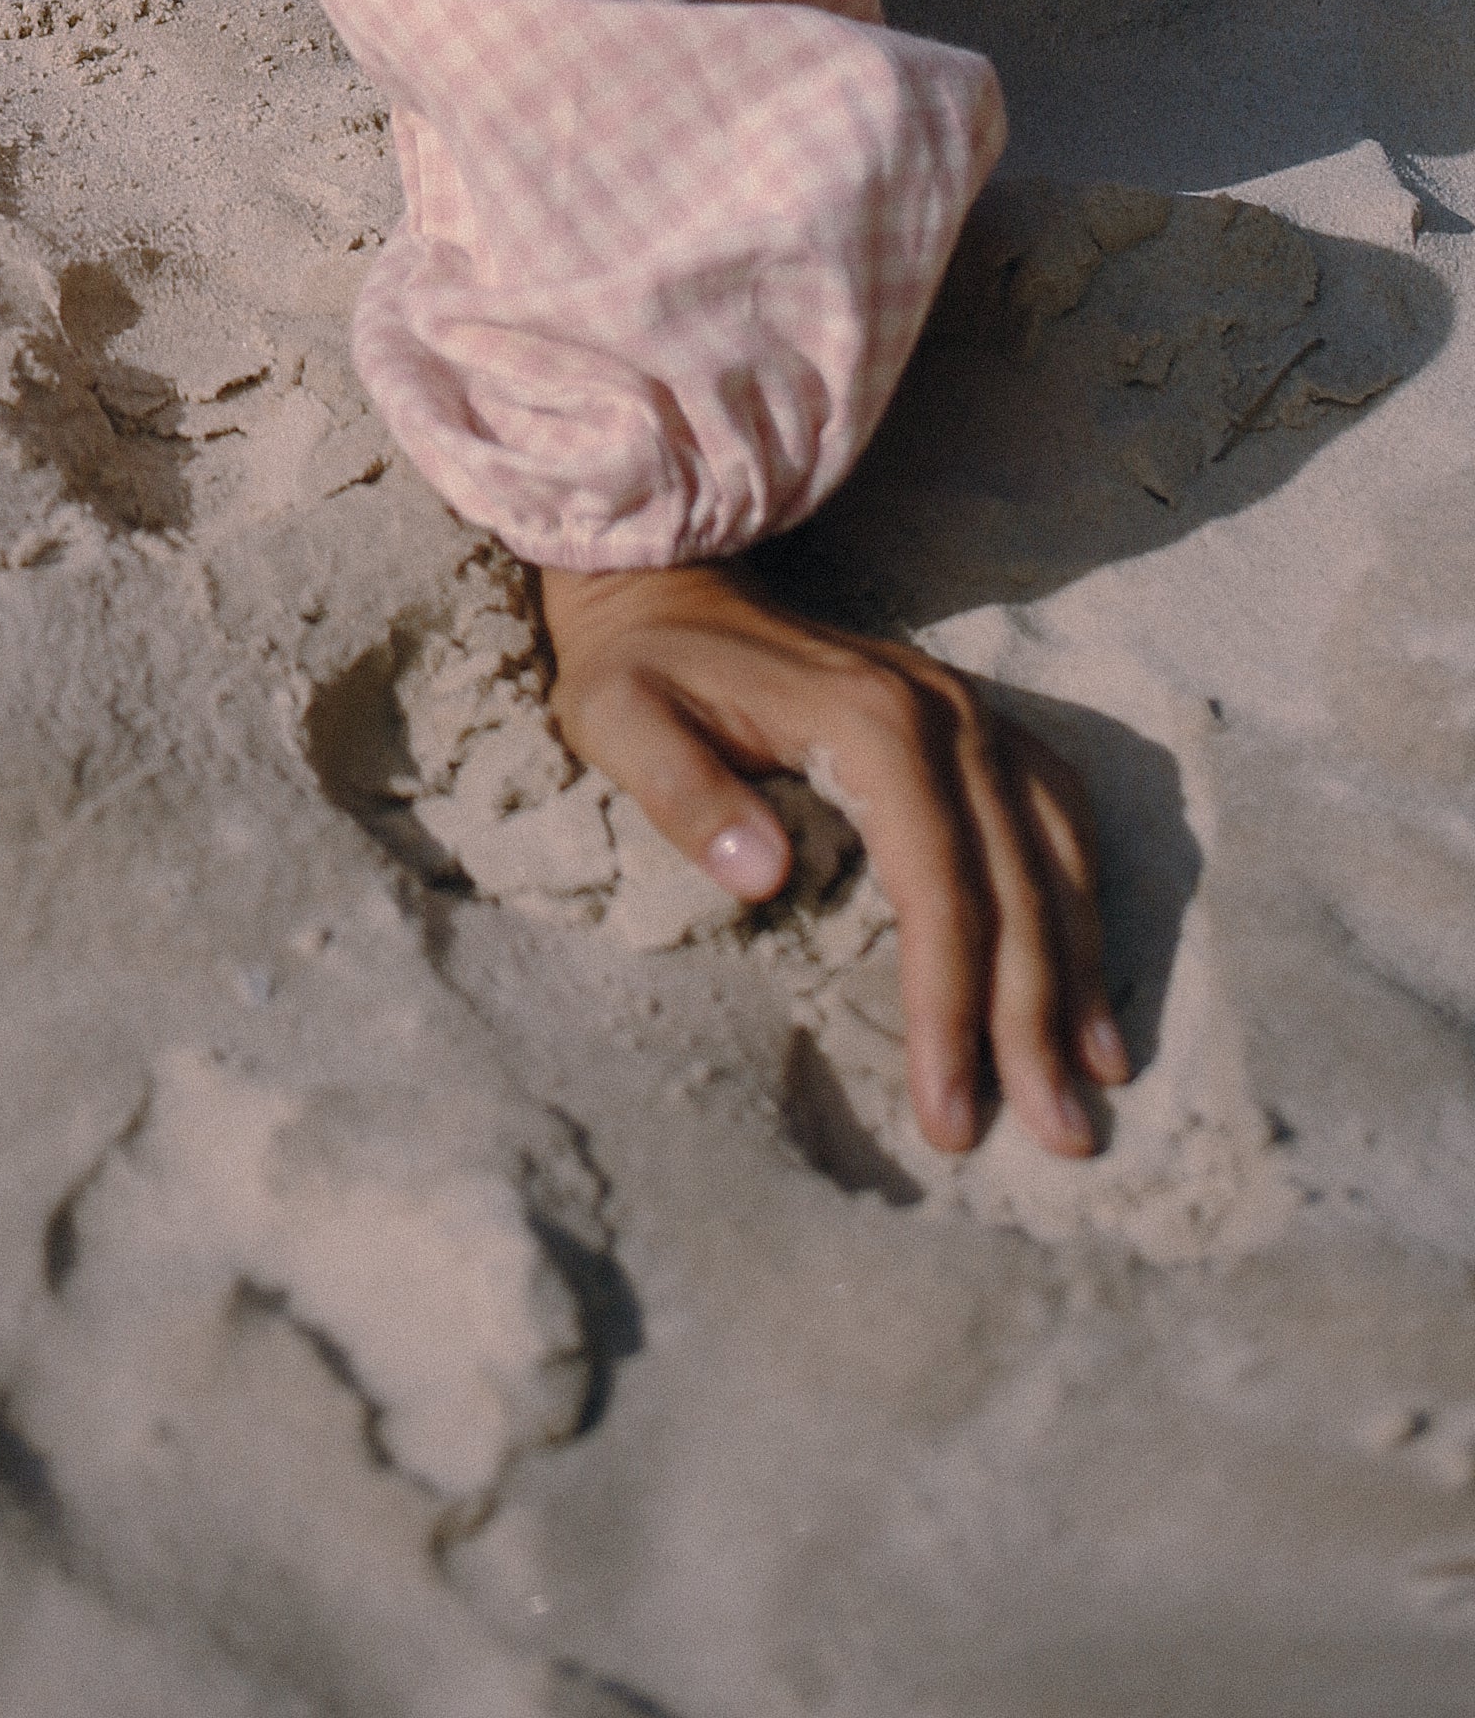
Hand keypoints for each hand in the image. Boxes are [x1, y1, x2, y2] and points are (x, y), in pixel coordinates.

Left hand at [535, 557, 1126, 1158]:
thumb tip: (764, 878)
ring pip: (1054, 853)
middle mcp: (943, 712)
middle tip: (1059, 1135)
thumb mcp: (618, 721)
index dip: (951, 1005)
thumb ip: (685, 795)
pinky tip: (1086, 973)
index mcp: (868, 720)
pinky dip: (1081, 896)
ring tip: (1099, 1076)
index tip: (951, 1110)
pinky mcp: (975, 722)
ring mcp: (969, 711)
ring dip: (1078, 968)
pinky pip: (1056, 813)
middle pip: (1013, 884)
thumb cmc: (636, 670)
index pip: (937, 886)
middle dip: (1033, 1018)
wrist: (663, 582)